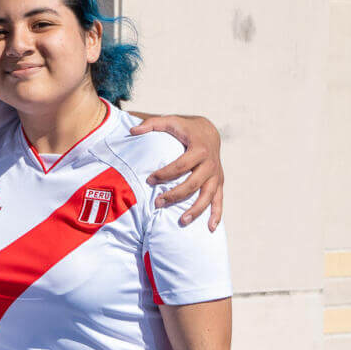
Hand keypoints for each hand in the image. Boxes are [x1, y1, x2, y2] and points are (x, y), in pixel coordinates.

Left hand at [131, 114, 223, 229]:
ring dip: (196, 210)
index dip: (164, 174)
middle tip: (157, 203)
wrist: (210, 131)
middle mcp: (210, 163)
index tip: (149, 181)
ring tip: (182, 222)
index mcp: (199, 149)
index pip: (180, 165)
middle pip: (193, 183)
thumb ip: (151, 124)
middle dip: (175, 195)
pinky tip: (210, 228)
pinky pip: (219, 200)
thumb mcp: (170, 121)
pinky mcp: (219, 182)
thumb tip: (132, 131)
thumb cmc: (185, 128)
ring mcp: (216, 175)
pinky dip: (217, 214)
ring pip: (208, 195)